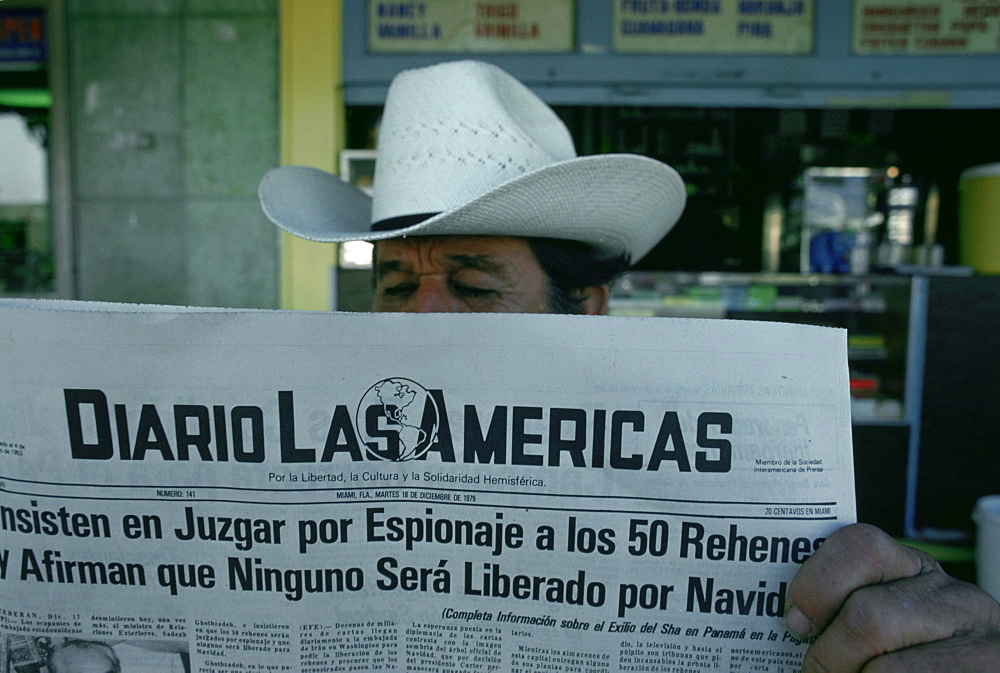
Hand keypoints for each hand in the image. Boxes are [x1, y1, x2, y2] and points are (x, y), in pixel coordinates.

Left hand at [785, 523, 999, 671]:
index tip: (795, 622)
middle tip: (815, 672)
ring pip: (887, 668)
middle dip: (828, 655)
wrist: (972, 671)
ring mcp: (980, 640)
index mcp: (916, 570)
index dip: (817, 583)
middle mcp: (954, 597)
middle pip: (868, 614)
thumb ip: (850, 614)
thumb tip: (793, 625)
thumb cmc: (913, 653)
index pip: (862, 546)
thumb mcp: (891, 622)